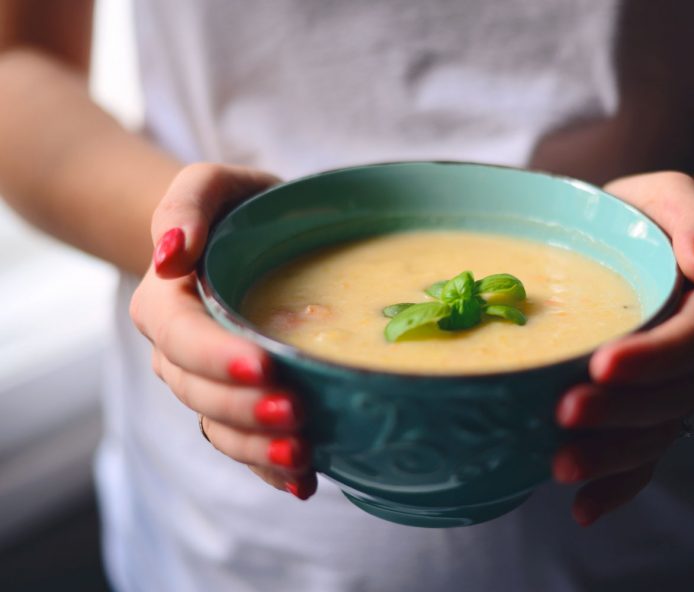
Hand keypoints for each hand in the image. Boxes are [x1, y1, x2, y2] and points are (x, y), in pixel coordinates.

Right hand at [130, 163, 317, 498]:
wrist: (249, 241)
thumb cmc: (235, 211)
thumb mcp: (214, 185)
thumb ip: (187, 202)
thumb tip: (170, 255)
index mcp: (168, 302)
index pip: (182, 337)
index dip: (217, 356)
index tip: (263, 365)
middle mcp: (181, 352)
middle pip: (200, 393)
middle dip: (245, 410)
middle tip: (296, 415)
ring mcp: (209, 384)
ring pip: (220, 427)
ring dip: (257, 448)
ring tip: (303, 456)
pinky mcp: (240, 404)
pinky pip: (244, 445)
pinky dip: (269, 468)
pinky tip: (303, 480)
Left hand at [553, 171, 693, 525]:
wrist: (643, 246)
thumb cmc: (647, 217)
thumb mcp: (669, 194)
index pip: (693, 340)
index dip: (653, 358)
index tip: (600, 364)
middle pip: (672, 398)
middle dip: (619, 413)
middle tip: (562, 414)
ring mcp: (676, 392)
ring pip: (656, 435)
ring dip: (611, 457)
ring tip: (559, 467)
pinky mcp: (647, 413)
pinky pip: (643, 458)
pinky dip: (616, 487)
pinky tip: (582, 509)